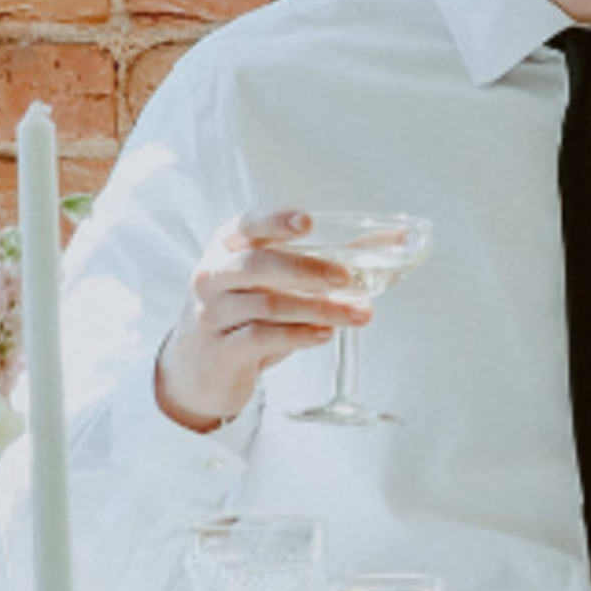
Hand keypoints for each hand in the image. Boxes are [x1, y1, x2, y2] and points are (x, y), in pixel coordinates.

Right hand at [152, 209, 372, 432]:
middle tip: (348, 278)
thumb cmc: (245, 313)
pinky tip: (325, 335)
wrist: (198, 370)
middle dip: (308, 269)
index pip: (247, 225)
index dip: (276, 220)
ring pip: (267, 305)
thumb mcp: (274, 280)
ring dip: (319, 309)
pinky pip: (261, 339)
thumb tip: (392, 239)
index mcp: (226, 247)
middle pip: (258, 264)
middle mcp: (213, 276)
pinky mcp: (220, 351)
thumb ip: (327, 257)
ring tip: (356, 313)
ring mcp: (211, 315)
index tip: (308, 223)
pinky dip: (299, 336)